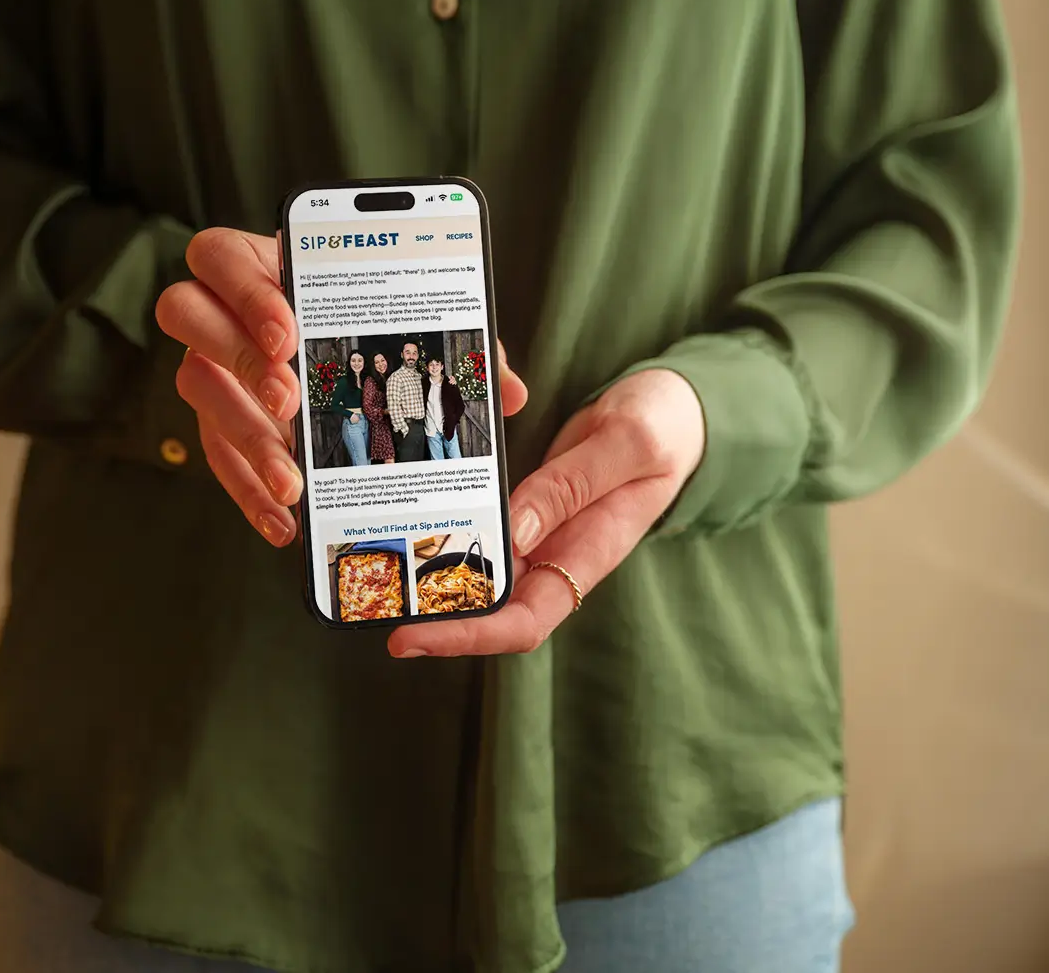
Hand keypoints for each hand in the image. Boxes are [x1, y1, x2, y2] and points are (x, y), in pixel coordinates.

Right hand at [155, 229, 528, 545]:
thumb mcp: (417, 328)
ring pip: (195, 388)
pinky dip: (248, 491)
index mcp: (264, 265)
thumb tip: (509, 391)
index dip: (245, 290)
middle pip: (185, 312)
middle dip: (238, 357)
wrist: (347, 369)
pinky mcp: (218, 423)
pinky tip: (287, 520)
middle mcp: (222, 311)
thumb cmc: (376, 331)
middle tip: (292, 400)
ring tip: (294, 478)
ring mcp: (213, 368)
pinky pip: (214, 455)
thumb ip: (456, 346)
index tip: (290, 332)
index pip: (220, 256)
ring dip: (244, 435)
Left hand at [388, 368, 704, 657]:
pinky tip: (407, 522)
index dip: (468, 637)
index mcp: (591, 551)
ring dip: (430, 577)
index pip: (525, 620)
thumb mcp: (629, 442)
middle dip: (429, 614)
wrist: (678, 410)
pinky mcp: (528, 510)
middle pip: (489, 608)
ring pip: (478, 572)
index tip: (411, 638)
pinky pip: (481, 532)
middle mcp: (560, 554)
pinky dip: (446, 534)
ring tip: (374, 567)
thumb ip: (574, 483)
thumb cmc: (666, 427)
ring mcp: (542, 534)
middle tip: (370, 602)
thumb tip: (515, 532)